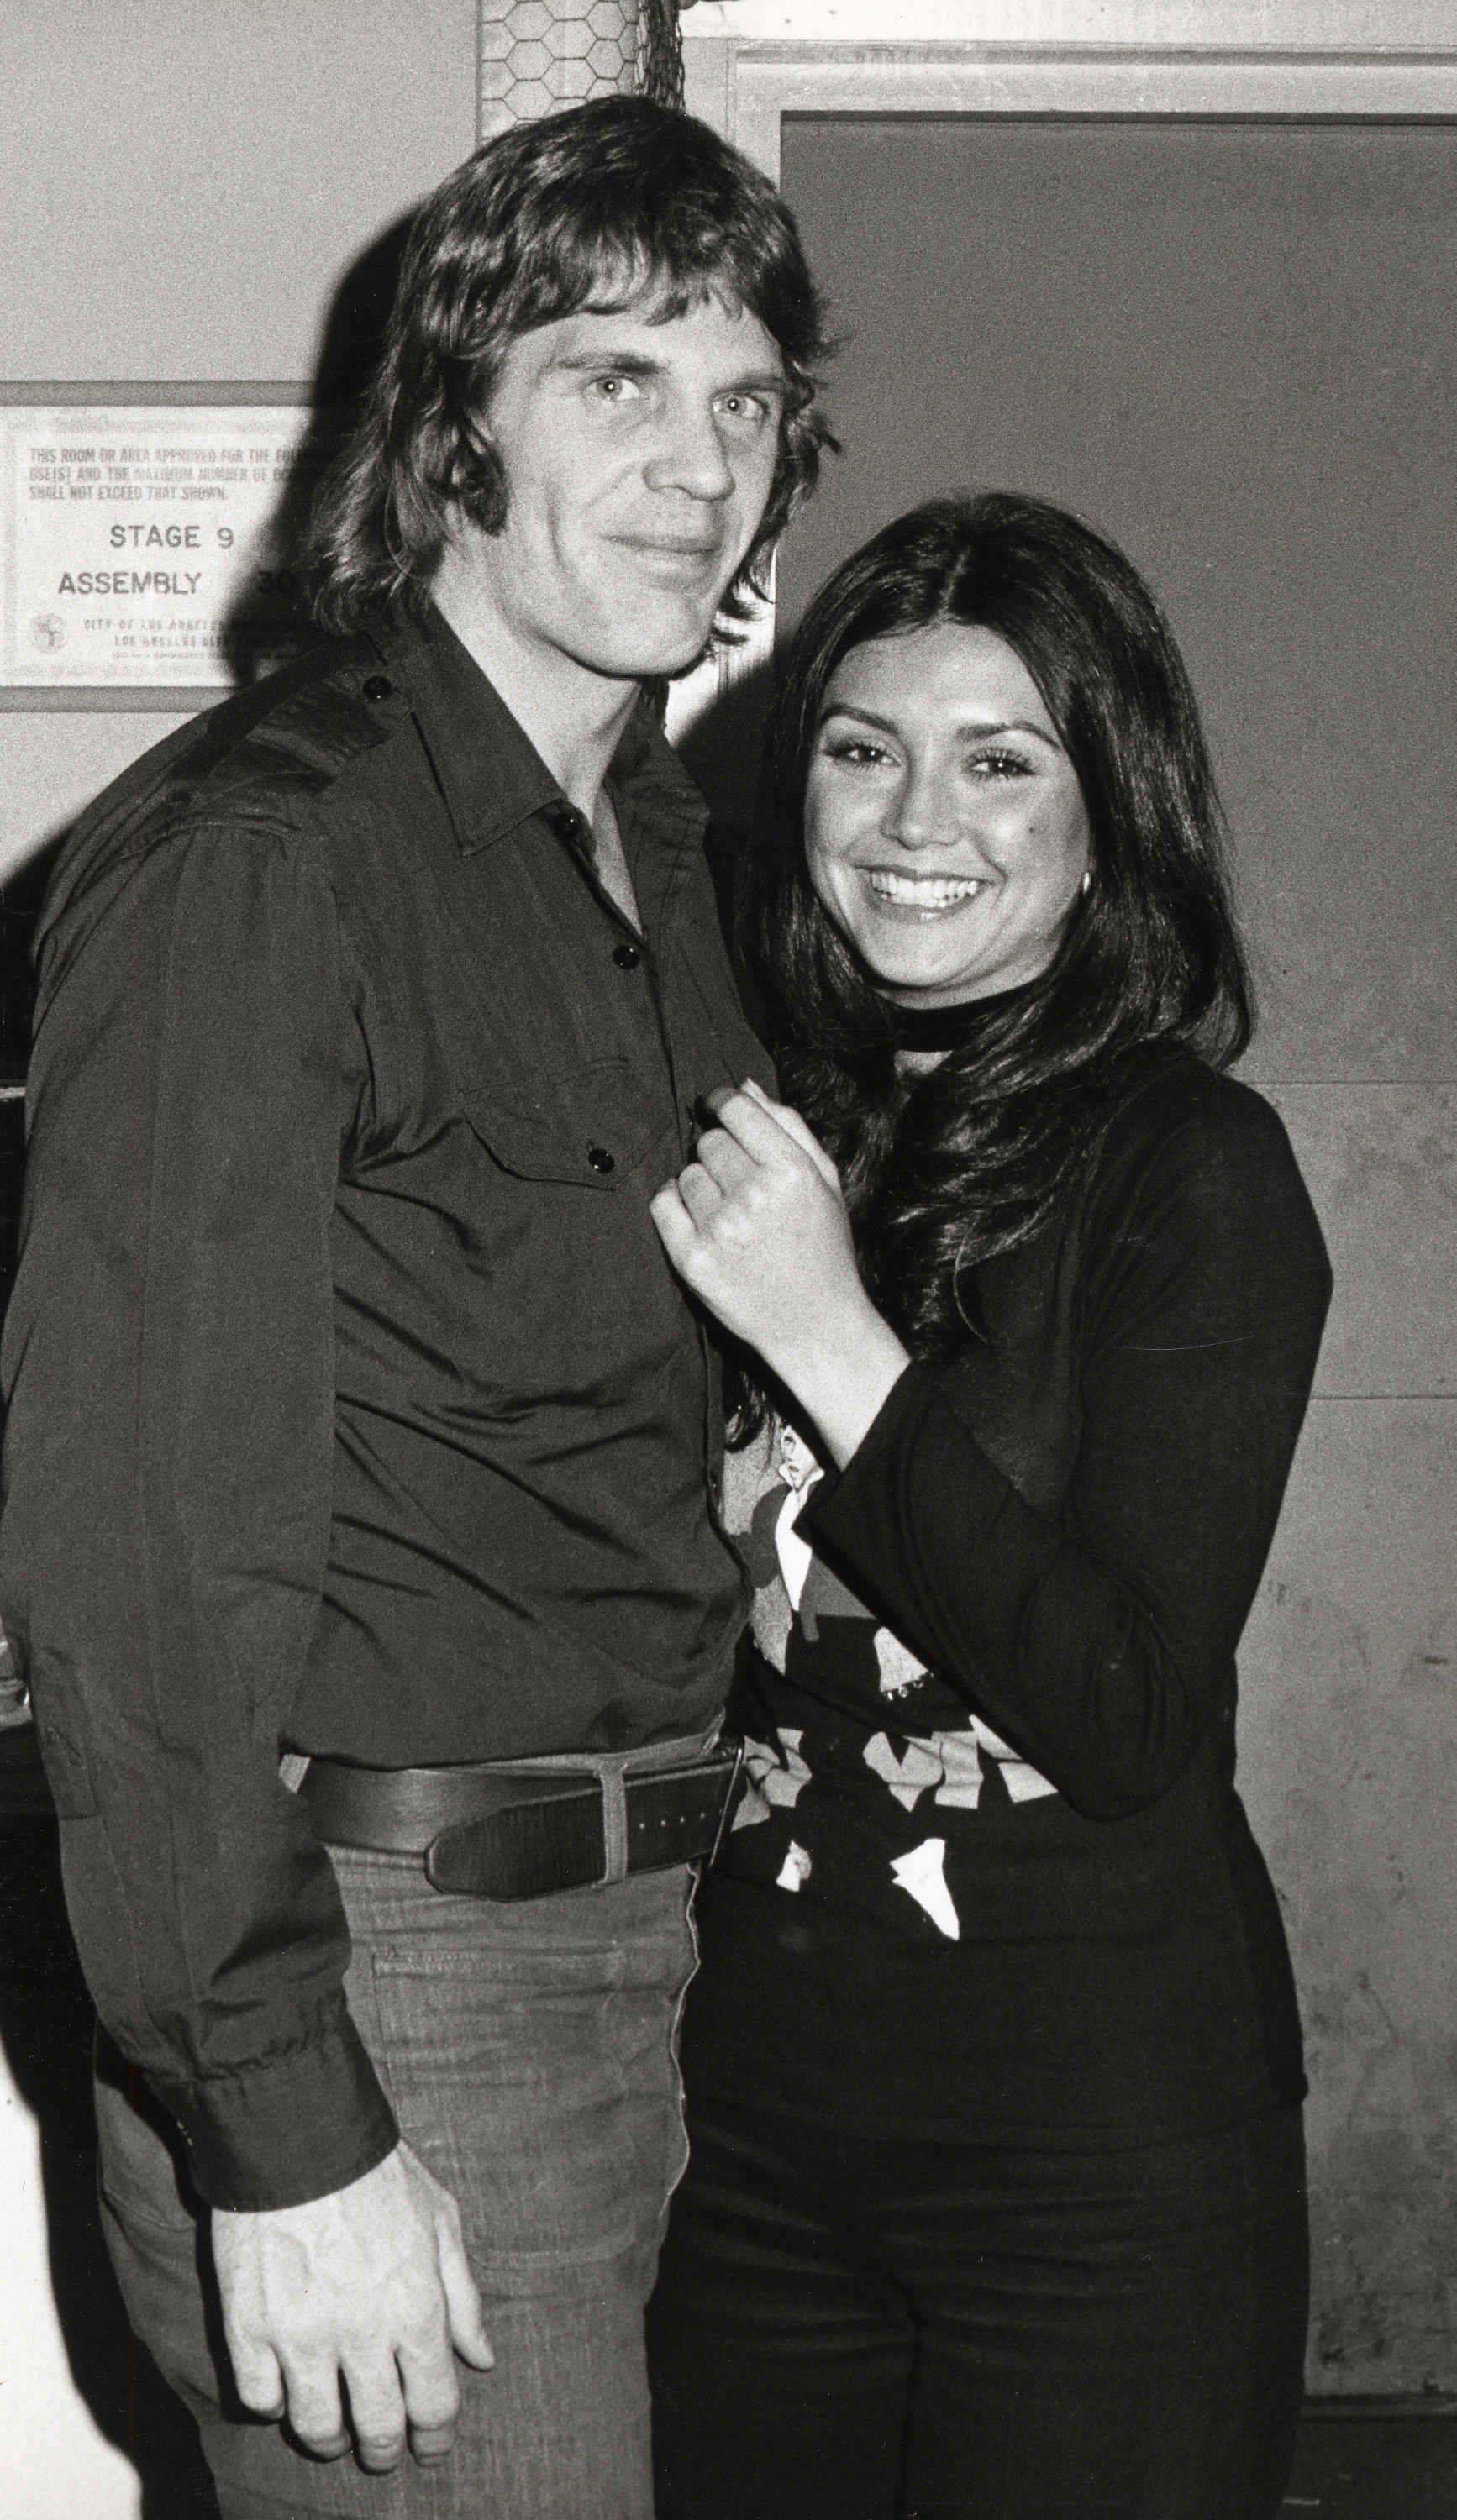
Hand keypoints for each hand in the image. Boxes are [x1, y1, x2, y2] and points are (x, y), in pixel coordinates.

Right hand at [212, 2141, 492, 2471]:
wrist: (297, 2131)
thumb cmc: (377, 2170)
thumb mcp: (441, 2219)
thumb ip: (462, 2296)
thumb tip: (482, 2358)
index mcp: (416, 2308)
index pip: (434, 2405)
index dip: (435, 2437)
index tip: (431, 2446)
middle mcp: (362, 2333)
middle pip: (378, 2428)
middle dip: (384, 2450)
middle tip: (380, 2450)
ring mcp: (301, 2335)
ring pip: (317, 2427)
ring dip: (330, 2439)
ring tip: (334, 2431)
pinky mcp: (249, 2327)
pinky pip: (260, 2398)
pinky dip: (273, 2404)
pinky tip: (285, 2389)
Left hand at [650, 1080, 909, 1466]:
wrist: (815, 1325)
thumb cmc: (822, 1248)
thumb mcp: (825, 1182)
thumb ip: (789, 1128)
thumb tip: (745, 1086)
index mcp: (793, 1171)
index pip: (737, 1110)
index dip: (722, 1103)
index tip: (717, 1109)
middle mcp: (755, 1195)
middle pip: (709, 1142)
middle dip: (719, 1153)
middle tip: (737, 1180)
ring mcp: (721, 1229)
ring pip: (687, 1174)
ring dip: (701, 1185)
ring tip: (728, 1212)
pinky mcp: (694, 1260)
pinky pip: (663, 1205)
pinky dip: (674, 1205)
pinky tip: (699, 1219)